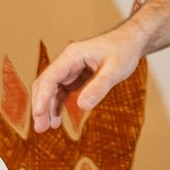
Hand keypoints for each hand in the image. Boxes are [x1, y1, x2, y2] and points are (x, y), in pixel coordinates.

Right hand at [29, 25, 148, 131]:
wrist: (130, 42)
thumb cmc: (123, 51)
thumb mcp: (115, 70)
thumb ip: (99, 87)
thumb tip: (82, 106)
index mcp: (72, 56)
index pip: (51, 77)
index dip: (42, 96)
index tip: (38, 113)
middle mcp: (67, 62)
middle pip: (46, 84)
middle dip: (41, 105)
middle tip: (40, 128)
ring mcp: (70, 70)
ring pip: (51, 90)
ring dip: (47, 107)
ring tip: (45, 128)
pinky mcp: (76, 77)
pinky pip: (61, 92)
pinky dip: (57, 105)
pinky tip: (57, 120)